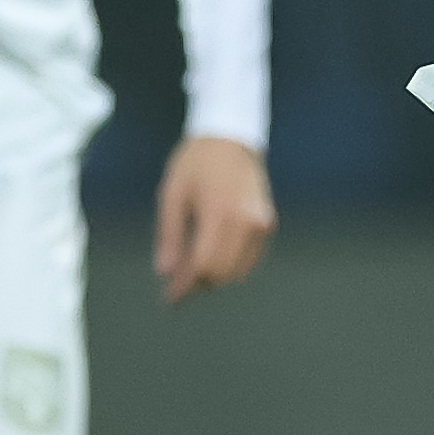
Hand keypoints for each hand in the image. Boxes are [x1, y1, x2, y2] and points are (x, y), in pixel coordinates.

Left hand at [155, 135, 277, 302]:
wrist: (230, 137)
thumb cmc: (196, 162)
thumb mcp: (172, 194)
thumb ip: (170, 235)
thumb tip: (165, 271)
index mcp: (219, 213)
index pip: (203, 265)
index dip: (185, 285)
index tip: (171, 297)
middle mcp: (245, 222)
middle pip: (222, 272)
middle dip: (198, 281)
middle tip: (176, 282)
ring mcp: (260, 223)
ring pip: (238, 269)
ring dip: (214, 274)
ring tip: (192, 267)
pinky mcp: (267, 223)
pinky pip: (249, 258)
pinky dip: (230, 264)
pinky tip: (212, 256)